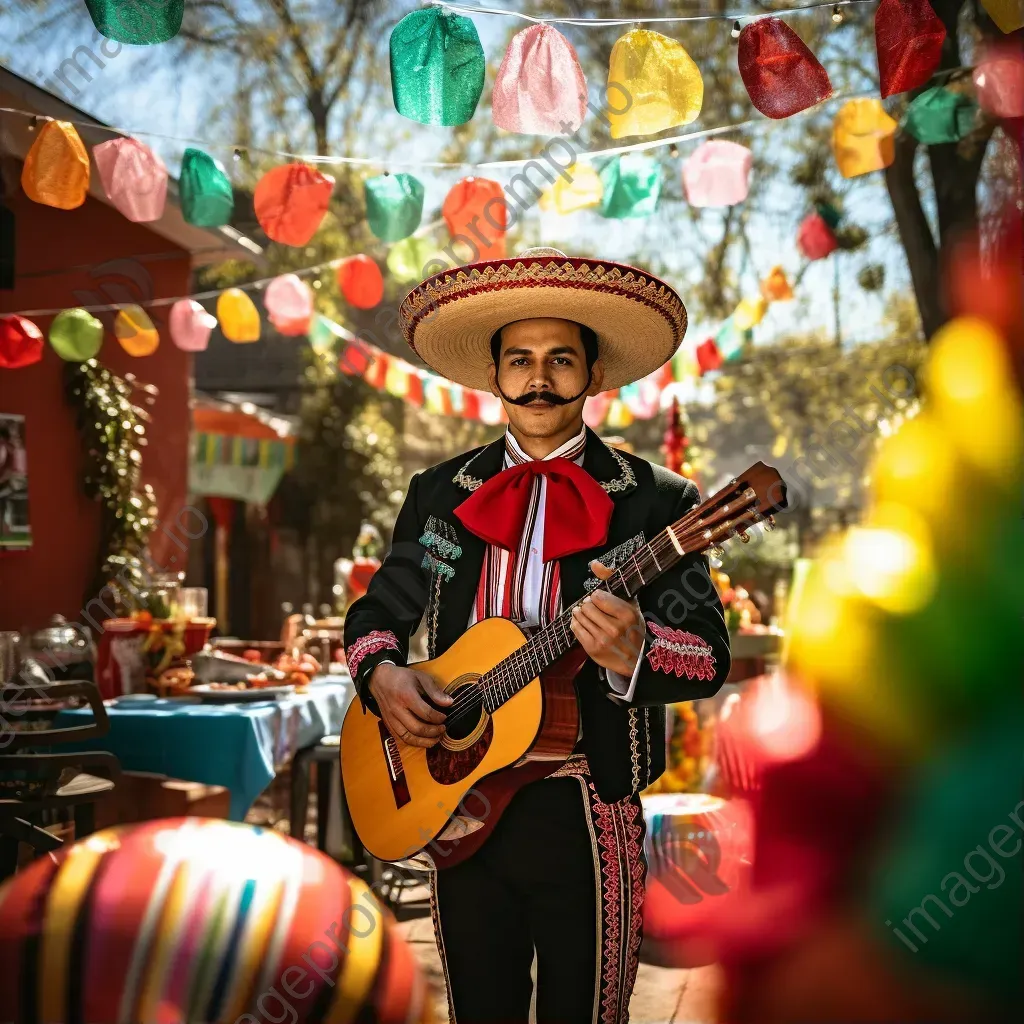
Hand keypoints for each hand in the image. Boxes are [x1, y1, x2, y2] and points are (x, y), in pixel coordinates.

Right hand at [369, 662, 452, 747]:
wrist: (379, 679)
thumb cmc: (402, 677)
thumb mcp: (420, 677)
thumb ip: (435, 691)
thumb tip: (449, 702)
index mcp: (407, 696)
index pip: (426, 713)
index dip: (438, 718)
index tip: (445, 717)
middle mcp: (397, 710)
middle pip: (417, 728)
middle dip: (433, 732)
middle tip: (443, 729)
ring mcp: (391, 719)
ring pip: (408, 738)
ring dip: (424, 742)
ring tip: (435, 739)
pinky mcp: (388, 724)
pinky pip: (400, 738)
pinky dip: (413, 742)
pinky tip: (422, 740)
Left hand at [570, 560, 644, 676]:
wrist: (635, 659)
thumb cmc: (632, 628)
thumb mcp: (629, 603)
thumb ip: (611, 580)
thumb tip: (594, 563)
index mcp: (627, 615)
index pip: (597, 596)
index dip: (596, 597)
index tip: (600, 600)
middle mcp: (615, 628)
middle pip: (587, 606)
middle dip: (587, 605)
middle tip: (593, 608)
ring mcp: (603, 640)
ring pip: (580, 617)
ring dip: (580, 613)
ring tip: (586, 614)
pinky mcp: (592, 649)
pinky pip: (576, 629)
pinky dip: (576, 623)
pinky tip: (583, 623)